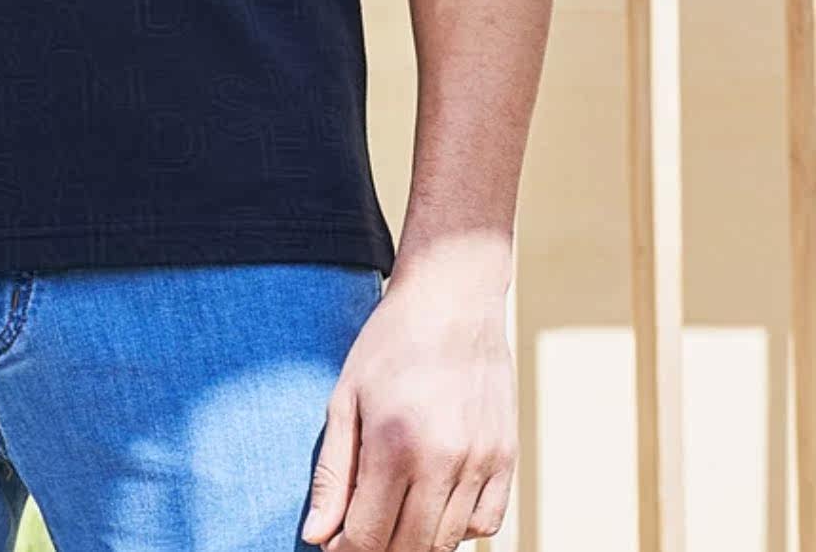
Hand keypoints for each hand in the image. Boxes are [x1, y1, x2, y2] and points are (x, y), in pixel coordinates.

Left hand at [300, 269, 515, 551]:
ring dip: (417, 540)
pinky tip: (436, 500)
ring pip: (448, 542)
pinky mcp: (506, 456)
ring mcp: (481, 461)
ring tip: (395, 509)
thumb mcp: (345, 398)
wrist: (452, 297)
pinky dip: (460, 527)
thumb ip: (331, 474)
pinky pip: (487, 523)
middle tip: (362, 527)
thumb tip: (317, 537)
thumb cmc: (390, 343)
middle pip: (410, 549)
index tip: (333, 543)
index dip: (345, 550)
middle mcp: (443, 459)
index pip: (368, 537)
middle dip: (379, 549)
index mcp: (395, 444)